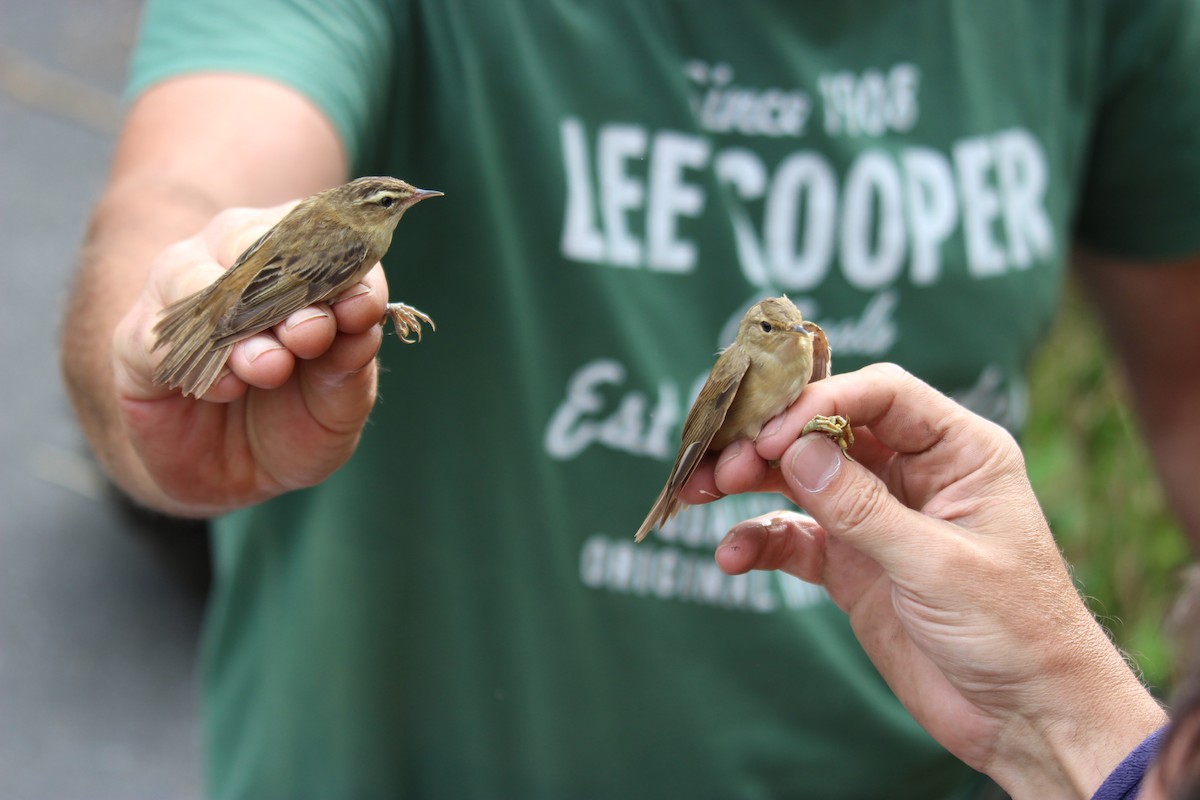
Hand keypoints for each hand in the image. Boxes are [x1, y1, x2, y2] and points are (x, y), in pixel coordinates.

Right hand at [110, 203, 387, 514]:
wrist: (239, 477)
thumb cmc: (298, 421)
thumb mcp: (340, 399)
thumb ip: (352, 356)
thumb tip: (363, 310)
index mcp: (296, 261)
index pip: (320, 236)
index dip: (344, 266)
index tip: (363, 305)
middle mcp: (233, 260)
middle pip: (255, 243)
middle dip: (290, 289)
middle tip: (313, 333)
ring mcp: (179, 294)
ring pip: (197, 278)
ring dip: (241, 325)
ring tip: (271, 367)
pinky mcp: (136, 343)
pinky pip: (156, 337)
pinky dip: (197, 362)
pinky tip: (228, 389)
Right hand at [683, 363, 1164, 798]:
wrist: (1026, 717)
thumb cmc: (1014, 629)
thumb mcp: (938, 564)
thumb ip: (863, 508)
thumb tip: (795, 452)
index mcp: (957, 450)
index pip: (881, 394)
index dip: (820, 401)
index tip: (772, 433)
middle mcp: (912, 471)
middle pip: (826, 429)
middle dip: (768, 441)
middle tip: (721, 464)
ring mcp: (876, 515)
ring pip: (799, 477)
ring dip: (748, 481)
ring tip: (699, 492)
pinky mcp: (851, 562)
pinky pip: (794, 536)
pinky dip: (758, 540)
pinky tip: (730, 558)